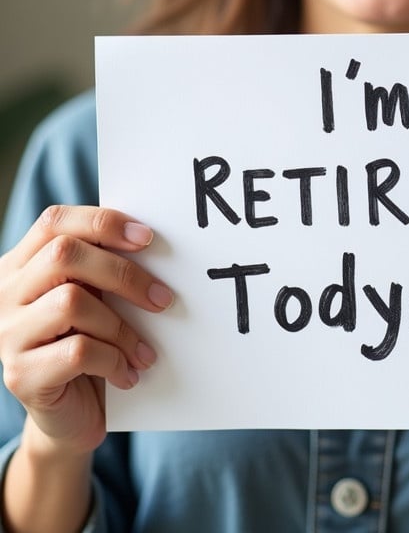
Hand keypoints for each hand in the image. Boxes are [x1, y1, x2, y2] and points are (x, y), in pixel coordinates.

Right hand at [0, 205, 173, 456]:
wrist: (68, 417)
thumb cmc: (86, 343)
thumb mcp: (92, 297)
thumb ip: (100, 267)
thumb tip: (147, 239)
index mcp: (20, 265)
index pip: (54, 222)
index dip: (101, 222)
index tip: (147, 238)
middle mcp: (4, 294)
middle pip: (64, 255)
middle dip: (123, 273)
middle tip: (162, 298)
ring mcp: (7, 334)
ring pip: (71, 302)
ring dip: (121, 327)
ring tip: (144, 350)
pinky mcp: (21, 375)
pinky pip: (78, 351)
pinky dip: (113, 359)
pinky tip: (126, 373)